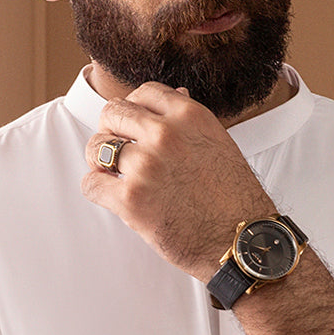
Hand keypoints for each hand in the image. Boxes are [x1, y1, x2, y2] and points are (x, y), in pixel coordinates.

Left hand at [81, 83, 273, 278]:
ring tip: (112, 175)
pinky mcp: (132, 200)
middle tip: (116, 150)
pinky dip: (96, 190)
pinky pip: (91, 185)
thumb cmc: (235, 200)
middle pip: (113, 113)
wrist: (242, 242)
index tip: (133, 126)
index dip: (133, 109)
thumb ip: (189, 122)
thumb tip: (175, 95)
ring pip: (97, 147)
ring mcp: (146, 166)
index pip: (144, 92)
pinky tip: (110, 196)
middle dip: (110, 130)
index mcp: (190, 117)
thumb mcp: (219, 144)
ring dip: (100, 161)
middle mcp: (166, 135)